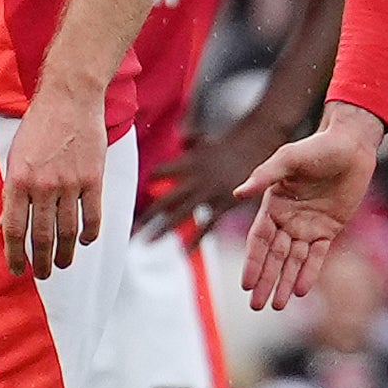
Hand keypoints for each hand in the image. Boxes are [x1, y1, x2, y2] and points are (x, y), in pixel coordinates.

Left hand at [0, 89, 106, 279]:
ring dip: (66, 253)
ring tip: (63, 264)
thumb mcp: (15, 158)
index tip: (17, 269)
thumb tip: (5, 226)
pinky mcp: (93, 179)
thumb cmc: (38, 128)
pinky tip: (86, 241)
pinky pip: (92, 216)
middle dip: (41, 261)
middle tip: (42, 275)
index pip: (14, 229)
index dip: (15, 255)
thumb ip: (12, 194)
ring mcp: (70, 183)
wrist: (69, 99)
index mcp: (18, 181)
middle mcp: (43, 185)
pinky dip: (89, 233)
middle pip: (42, 236)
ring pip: (68, 231)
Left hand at [135, 122, 275, 240]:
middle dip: (146, 216)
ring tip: (147, 243)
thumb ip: (190, 139)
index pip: (160, 173)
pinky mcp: (223, 205)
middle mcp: (194, 179)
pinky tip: (182, 251)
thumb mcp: (205, 139)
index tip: (138, 191)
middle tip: (130, 230)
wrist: (256, 148)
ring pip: (180, 215)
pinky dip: (194, 240)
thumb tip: (181, 136)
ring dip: (162, 230)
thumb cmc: (229, 147)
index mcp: (187, 162)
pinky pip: (206, 226)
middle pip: (164, 200)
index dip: (151, 181)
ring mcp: (208, 194)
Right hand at [234, 107, 386, 309]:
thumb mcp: (288, 159)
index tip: (246, 284)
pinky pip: (317, 256)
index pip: (259, 241)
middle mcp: (287, 219)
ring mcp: (307, 226)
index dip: (253, 262)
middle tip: (256, 306)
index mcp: (272, 205)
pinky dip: (309, 273)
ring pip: (293, 261)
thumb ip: (264, 177)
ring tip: (277, 307)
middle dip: (265, 281)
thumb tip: (237, 194)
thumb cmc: (316, 148)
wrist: (350, 146)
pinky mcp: (328, 229)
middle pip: (274, 257)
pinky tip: (300, 291)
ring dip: (284, 282)